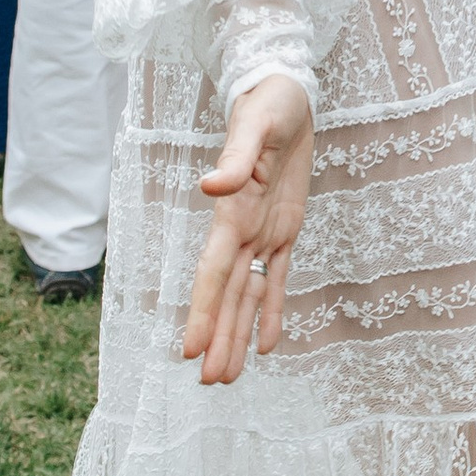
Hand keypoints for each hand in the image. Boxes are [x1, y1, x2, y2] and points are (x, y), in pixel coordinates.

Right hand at [187, 73, 314, 384]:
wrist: (285, 91)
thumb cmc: (267, 102)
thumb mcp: (255, 124)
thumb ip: (235, 157)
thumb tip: (211, 186)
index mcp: (232, 212)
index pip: (213, 272)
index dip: (202, 311)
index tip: (189, 349)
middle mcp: (242, 230)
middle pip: (227, 295)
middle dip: (218, 338)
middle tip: (209, 384)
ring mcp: (263, 232)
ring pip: (248, 295)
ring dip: (236, 334)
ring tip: (227, 378)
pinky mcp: (285, 229)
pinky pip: (277, 279)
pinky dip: (272, 312)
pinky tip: (267, 345)